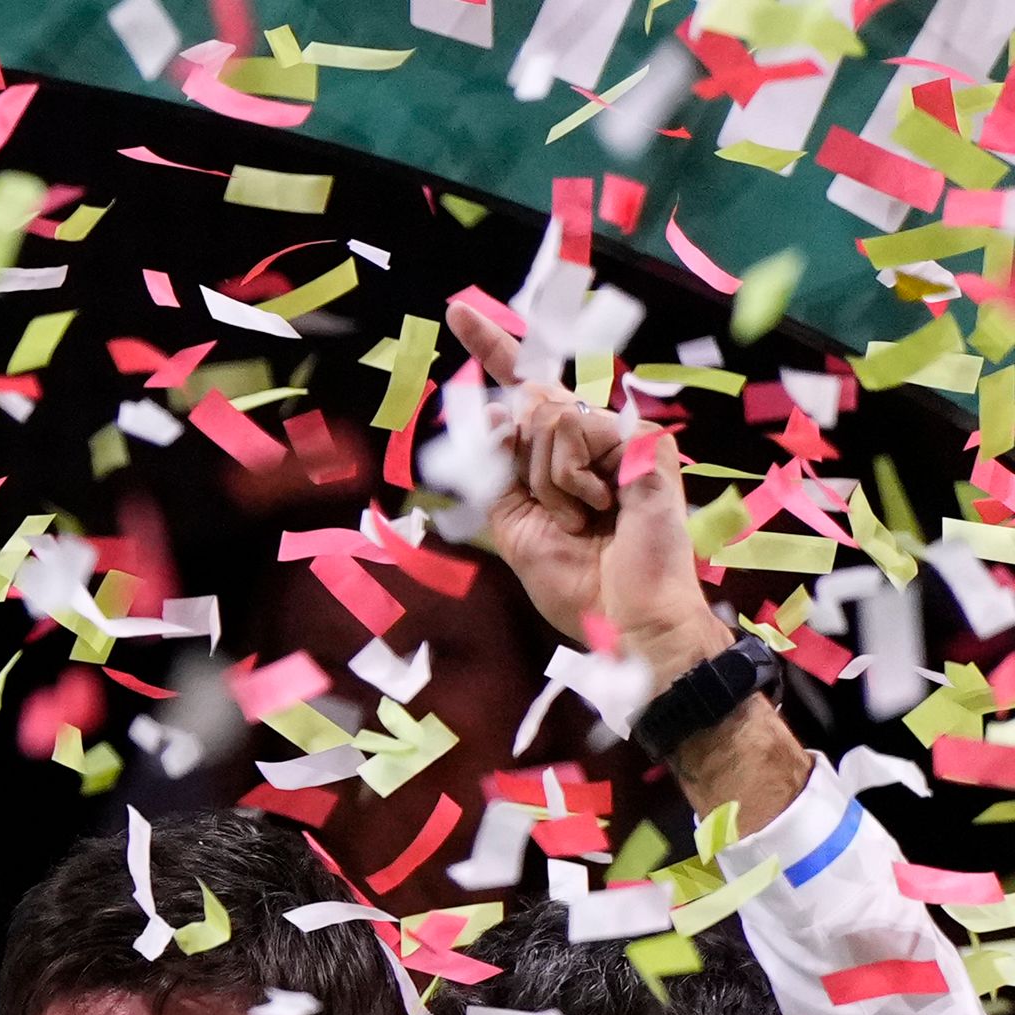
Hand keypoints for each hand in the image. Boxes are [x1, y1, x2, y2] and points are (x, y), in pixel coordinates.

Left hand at [443, 303, 721, 687]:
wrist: (622, 617)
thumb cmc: (577, 582)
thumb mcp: (515, 523)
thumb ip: (500, 467)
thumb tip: (497, 410)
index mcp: (561, 455)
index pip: (523, 389)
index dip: (491, 348)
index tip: (456, 311)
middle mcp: (591, 435)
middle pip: (526, 407)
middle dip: (526, 470)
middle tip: (565, 518)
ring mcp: (619, 435)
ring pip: (544, 419)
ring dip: (550, 483)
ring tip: (588, 517)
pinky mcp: (643, 438)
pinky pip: (573, 430)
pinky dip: (574, 480)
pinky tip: (607, 507)